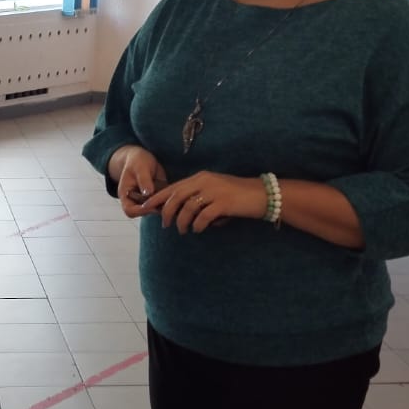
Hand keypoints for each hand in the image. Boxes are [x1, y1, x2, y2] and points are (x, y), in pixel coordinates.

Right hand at [111, 145, 167, 217]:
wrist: (142, 158)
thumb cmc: (137, 161)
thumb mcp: (140, 167)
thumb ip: (144, 180)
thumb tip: (148, 193)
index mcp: (126, 195)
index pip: (130, 211)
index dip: (141, 210)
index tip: (152, 204)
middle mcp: (135, 200)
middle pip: (142, 213)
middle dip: (154, 209)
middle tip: (166, 202)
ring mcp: (146, 200)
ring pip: (154, 210)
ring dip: (163, 207)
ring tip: (172, 199)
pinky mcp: (156, 198)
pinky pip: (162, 204)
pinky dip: (168, 202)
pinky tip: (176, 196)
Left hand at [147, 171, 268, 233]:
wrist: (262, 195)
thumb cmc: (237, 196)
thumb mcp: (215, 190)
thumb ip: (197, 196)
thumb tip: (178, 210)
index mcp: (200, 177)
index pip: (173, 187)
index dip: (158, 198)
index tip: (146, 207)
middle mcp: (204, 181)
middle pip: (175, 197)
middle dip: (166, 212)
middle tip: (165, 225)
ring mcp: (214, 191)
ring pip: (187, 208)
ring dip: (182, 222)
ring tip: (183, 230)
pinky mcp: (223, 203)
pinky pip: (202, 217)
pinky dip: (198, 226)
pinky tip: (198, 230)